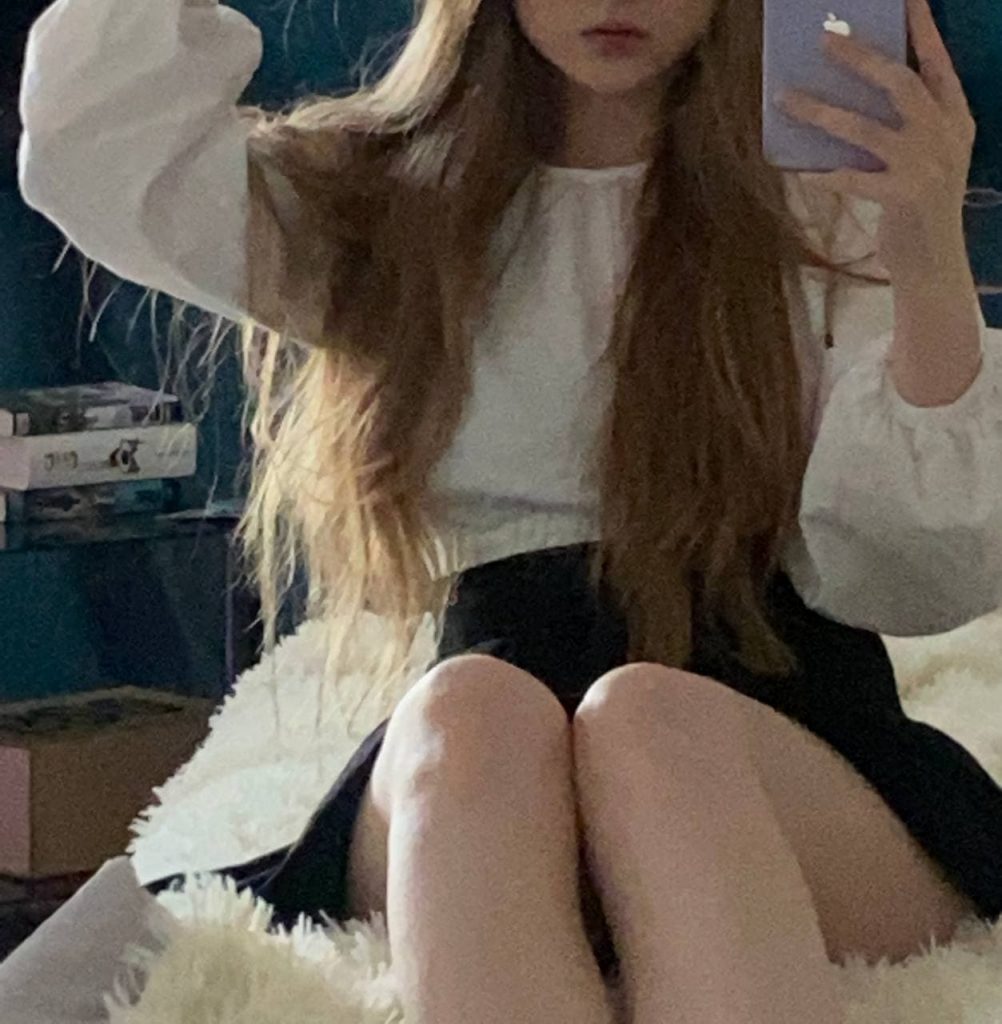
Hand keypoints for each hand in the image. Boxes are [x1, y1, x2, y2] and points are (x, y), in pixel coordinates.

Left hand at [774, 0, 976, 275]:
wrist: (935, 264)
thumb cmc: (919, 210)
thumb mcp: (926, 160)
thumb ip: (906, 128)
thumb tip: (852, 98)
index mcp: (956, 120)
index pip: (939, 64)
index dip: (923, 30)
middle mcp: (946, 136)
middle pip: (900, 83)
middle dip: (861, 57)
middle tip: (826, 38)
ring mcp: (926, 166)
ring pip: (866, 128)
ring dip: (822, 111)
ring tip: (786, 98)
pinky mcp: (904, 197)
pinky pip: (853, 179)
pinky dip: (824, 174)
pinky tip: (799, 171)